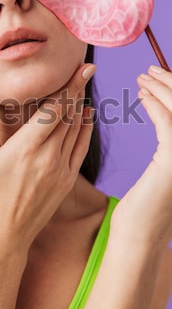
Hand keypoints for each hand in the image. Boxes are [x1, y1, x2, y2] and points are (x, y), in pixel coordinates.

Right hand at [0, 64, 95, 250]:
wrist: (6, 232)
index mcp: (26, 148)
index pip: (53, 109)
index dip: (68, 87)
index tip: (80, 69)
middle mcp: (48, 156)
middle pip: (68, 115)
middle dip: (76, 90)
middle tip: (84, 70)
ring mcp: (61, 169)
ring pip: (76, 129)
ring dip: (81, 106)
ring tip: (83, 86)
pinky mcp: (68, 180)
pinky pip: (81, 147)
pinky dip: (86, 128)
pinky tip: (87, 114)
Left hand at [111, 65, 171, 246]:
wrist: (139, 238)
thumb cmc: (145, 208)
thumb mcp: (165, 172)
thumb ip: (171, 145)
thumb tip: (166, 117)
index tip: (158, 78)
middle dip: (171, 83)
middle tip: (149, 71)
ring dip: (160, 89)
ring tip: (142, 79)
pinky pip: (167, 122)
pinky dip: (154, 104)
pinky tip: (140, 96)